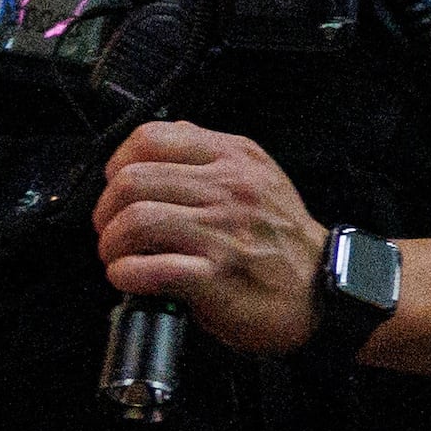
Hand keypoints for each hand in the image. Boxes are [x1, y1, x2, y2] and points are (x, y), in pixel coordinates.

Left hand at [94, 122, 329, 359]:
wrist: (323, 292)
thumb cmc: (282, 242)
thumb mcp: (258, 179)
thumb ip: (210, 160)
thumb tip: (147, 163)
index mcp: (235, 158)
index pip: (150, 139)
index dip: (118, 164)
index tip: (120, 189)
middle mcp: (229, 189)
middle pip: (131, 182)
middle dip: (107, 213)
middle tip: (114, 232)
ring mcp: (223, 232)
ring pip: (135, 222)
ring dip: (112, 246)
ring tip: (121, 257)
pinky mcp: (216, 276)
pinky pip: (147, 268)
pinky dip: (126, 276)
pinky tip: (134, 280)